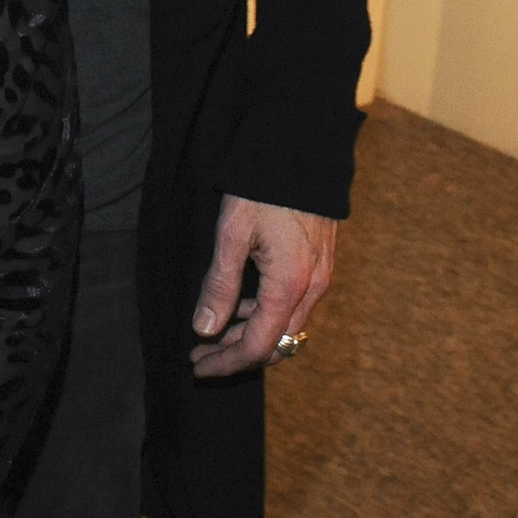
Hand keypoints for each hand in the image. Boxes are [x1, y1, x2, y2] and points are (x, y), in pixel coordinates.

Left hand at [190, 196, 337, 376]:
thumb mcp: (232, 234)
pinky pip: (295, 307)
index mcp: (289, 285)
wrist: (302, 152)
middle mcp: (312, 289)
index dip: (226, 363)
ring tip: (213, 332)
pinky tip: (241, 306)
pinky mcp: (321, 266)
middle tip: (200, 353)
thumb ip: (220, 285)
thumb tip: (204, 329)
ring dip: (251, 336)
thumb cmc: (263, 189)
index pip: (258, 346)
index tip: (196, 366)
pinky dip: (267, 316)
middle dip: (236, 355)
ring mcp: (321, 278)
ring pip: (287, 328)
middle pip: (277, 344)